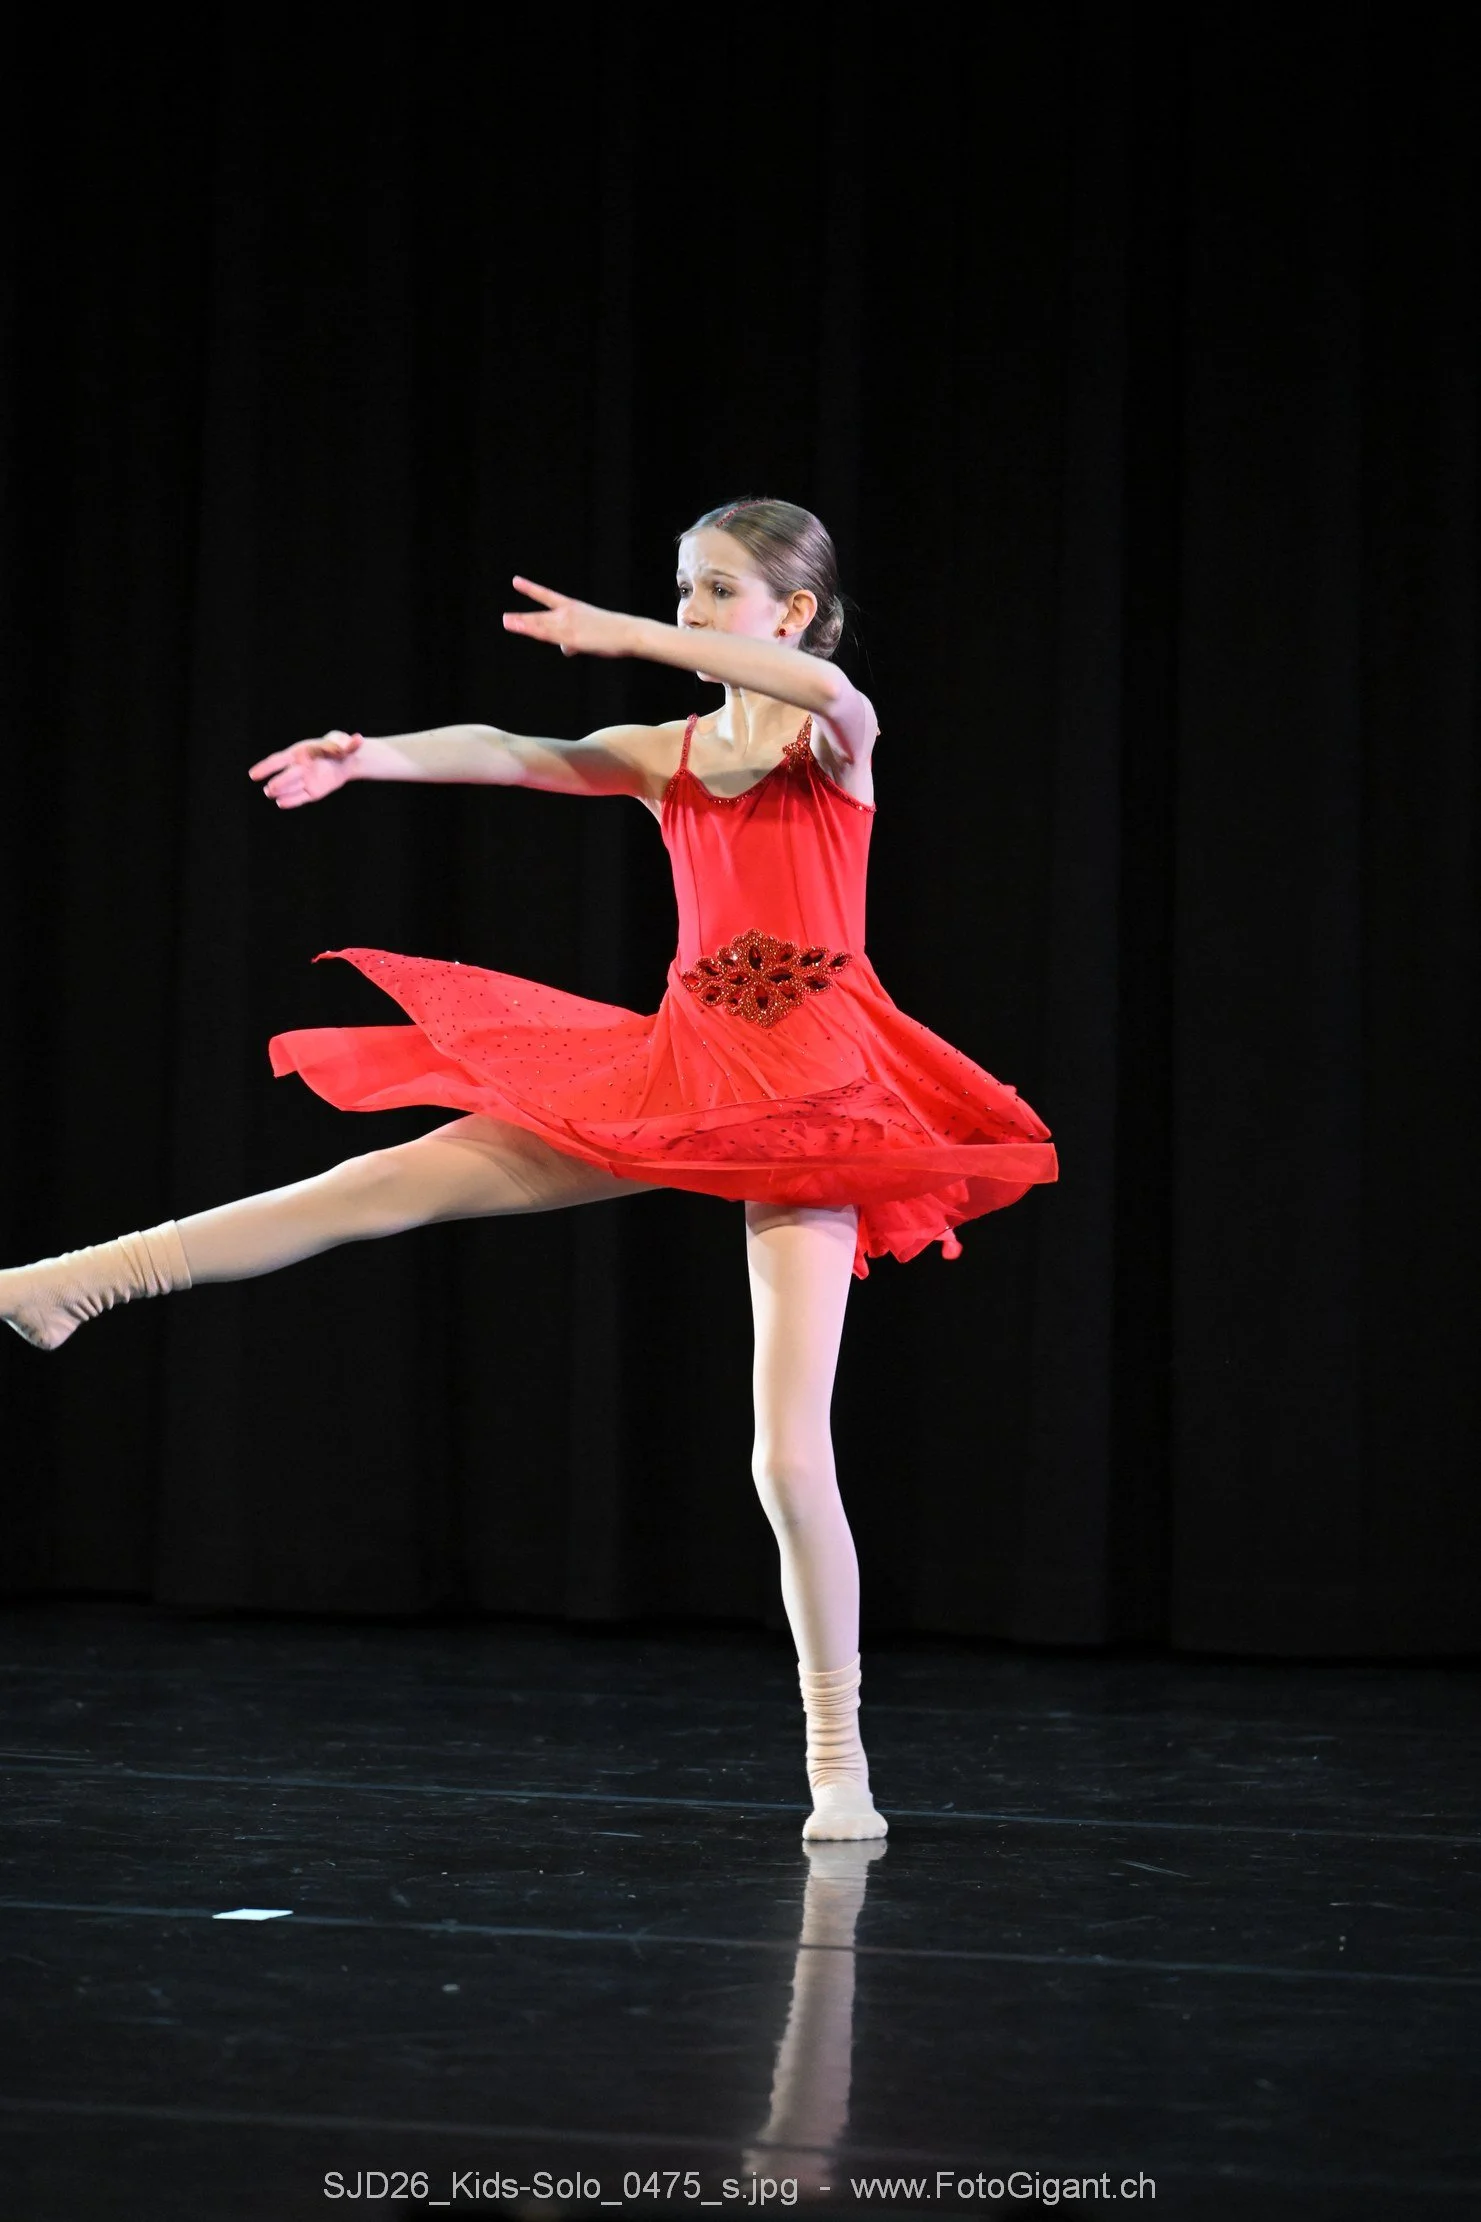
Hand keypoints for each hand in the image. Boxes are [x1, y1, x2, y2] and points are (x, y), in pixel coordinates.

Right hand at [248, 730, 362, 807]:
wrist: (347, 761)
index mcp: (300, 753)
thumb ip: (349, 743)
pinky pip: (299, 798)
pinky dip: (291, 801)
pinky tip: (281, 803)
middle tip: (269, 789)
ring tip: (271, 794)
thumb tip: (359, 739)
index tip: (253, 774)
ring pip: (289, 788)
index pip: (279, 760)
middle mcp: (299, 767)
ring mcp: (304, 780)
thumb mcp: (345, 744)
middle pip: (284, 776)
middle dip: (278, 782)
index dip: (265, 767)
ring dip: (280, 792)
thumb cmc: (341, 748)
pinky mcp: (312, 792)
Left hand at [502, 576, 630, 658]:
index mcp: (573, 607)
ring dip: (523, 624)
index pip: (548, 596)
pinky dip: (534, 631)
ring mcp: (568, 624)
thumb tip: (565, 648)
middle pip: (540, 615)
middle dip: (522, 618)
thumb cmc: (613, 633)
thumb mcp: (591, 633)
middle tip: (506, 619)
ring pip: (540, 625)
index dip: (531, 589)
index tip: (516, 581)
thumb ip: (574, 640)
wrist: (627, 632)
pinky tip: (520, 627)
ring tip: (507, 622)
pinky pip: (548, 635)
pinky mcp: (571, 636)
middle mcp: (567, 613)